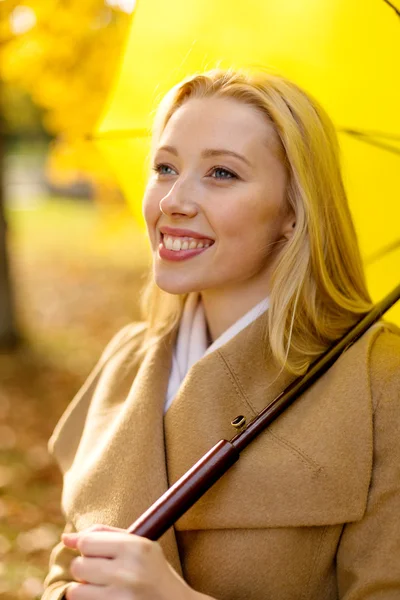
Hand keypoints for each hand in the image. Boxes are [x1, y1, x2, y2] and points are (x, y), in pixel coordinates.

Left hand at [62, 524, 198, 599]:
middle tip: (102, 572)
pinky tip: (105, 598)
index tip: (94, 553)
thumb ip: (104, 535)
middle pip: (78, 565)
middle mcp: (128, 572)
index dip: (85, 547)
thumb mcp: (138, 544)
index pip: (87, 542)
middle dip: (85, 568)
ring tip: (102, 587)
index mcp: (136, 547)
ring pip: (75, 590)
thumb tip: (66, 537)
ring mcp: (121, 598)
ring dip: (83, 588)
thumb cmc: (153, 571)